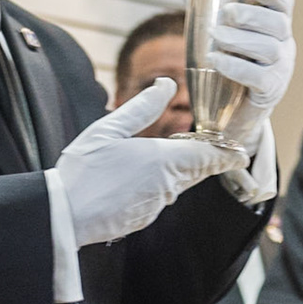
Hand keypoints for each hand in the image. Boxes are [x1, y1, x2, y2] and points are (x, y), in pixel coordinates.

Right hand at [55, 78, 245, 246]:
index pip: (208, 156)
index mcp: (162, 160)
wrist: (62, 216)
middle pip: (197, 171)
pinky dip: (163, 186)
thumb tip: (166, 84)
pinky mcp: (143, 219)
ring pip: (180, 185)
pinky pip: (162, 198)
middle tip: (216, 149)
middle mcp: (167, 185)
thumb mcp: (108, 129)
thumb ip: (142, 107)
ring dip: (183, 172)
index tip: (240, 152)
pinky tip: (144, 178)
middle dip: (207, 160)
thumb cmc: (82, 171)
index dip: (227, 154)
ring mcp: (156, 205)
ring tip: (178, 157)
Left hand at [174, 0, 295, 114]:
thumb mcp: (213, 25)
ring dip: (241, 40)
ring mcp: (280, 68)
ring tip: (216, 37)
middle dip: (253, 16)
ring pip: (269, 49)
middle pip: (278, 24)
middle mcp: (283, 43)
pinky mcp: (270, 90)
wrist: (229, 110)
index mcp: (274, 23)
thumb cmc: (227, 59)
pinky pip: (259, 77)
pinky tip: (216, 61)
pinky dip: (236, 66)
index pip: (284, 2)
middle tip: (227, 14)